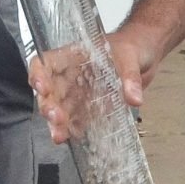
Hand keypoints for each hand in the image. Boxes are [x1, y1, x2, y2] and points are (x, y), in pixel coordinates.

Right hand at [29, 17, 164, 143]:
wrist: (145, 53)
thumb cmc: (132, 46)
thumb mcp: (131, 56)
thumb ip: (130, 77)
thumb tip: (133, 97)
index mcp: (74, 57)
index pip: (46, 63)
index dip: (38, 75)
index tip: (41, 87)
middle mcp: (72, 76)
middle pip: (51, 91)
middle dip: (49, 105)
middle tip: (56, 117)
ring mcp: (81, 93)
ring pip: (61, 108)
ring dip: (57, 123)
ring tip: (59, 135)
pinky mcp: (91, 107)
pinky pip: (78, 119)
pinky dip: (74, 129)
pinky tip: (72, 137)